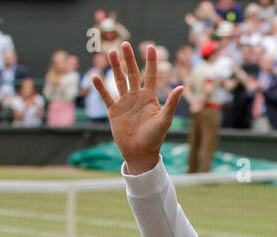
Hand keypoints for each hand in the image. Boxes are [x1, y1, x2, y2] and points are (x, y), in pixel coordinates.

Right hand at [91, 41, 182, 174]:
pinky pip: (106, 96)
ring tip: (111, 52)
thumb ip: (171, 103)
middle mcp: (137, 97)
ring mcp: (125, 102)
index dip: (151, 62)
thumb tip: (181, 87)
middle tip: (125, 44)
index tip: (151, 47)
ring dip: (115, 67)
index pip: (151, 75)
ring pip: (119, 80)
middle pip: (133, 73)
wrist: (140, 152)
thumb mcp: (164, 120)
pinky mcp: (114, 110)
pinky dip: (101, 87)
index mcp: (150, 98)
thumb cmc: (155, 138)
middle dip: (129, 59)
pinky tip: (96, 76)